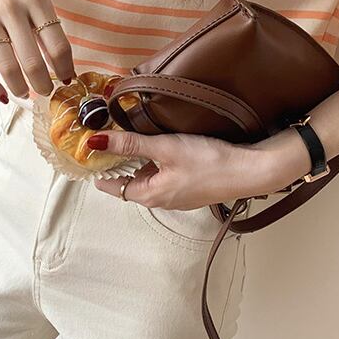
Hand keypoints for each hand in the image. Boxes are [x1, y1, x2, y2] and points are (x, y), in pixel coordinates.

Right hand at [0, 0, 75, 100]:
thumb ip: (46, 28)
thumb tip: (61, 69)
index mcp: (36, 0)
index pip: (58, 45)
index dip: (65, 69)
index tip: (67, 80)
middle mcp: (12, 8)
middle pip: (33, 60)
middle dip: (43, 84)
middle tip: (47, 91)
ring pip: (7, 66)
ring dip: (20, 88)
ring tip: (27, 93)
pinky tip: (1, 95)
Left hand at [92, 128, 307, 209]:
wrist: (248, 171)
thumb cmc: (207, 162)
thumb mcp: (164, 148)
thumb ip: (130, 144)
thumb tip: (95, 141)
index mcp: (150, 195)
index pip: (114, 187)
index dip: (100, 172)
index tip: (89, 158)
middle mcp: (162, 200)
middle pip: (132, 182)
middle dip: (119, 164)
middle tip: (107, 140)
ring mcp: (179, 195)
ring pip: (150, 178)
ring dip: (139, 162)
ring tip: (130, 139)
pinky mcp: (193, 186)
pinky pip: (166, 175)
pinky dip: (157, 162)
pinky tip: (162, 146)